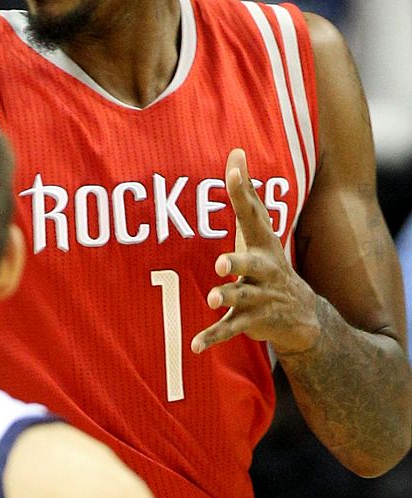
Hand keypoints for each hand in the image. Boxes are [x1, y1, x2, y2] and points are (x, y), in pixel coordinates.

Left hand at [191, 149, 321, 355]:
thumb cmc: (268, 262)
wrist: (303, 315)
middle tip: (222, 261)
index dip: (242, 191)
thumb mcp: (259, 229)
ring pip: (240, 297)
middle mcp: (262, 270)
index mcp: (262, 245)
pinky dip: (211, 337)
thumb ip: (245, 193)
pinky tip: (194, 346)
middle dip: (237, 261)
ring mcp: (258, 297)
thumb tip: (236, 151)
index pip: (252, 213)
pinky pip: (228, 330)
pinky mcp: (250, 321)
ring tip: (213, 297)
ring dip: (226, 297)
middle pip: (250, 263)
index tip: (232, 169)